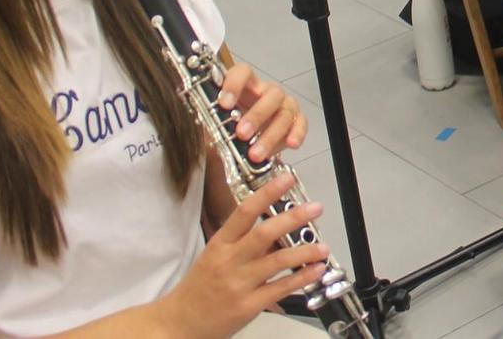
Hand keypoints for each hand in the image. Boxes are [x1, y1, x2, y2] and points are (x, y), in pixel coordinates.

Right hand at [156, 173, 328, 338]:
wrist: (179, 324)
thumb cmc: (198, 289)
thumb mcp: (214, 257)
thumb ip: (242, 242)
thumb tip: (277, 228)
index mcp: (220, 245)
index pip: (244, 212)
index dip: (267, 193)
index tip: (286, 179)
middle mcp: (229, 261)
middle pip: (264, 234)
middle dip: (293, 218)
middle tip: (314, 208)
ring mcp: (239, 284)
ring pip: (277, 261)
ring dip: (305, 251)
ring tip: (323, 247)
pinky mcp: (248, 305)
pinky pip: (280, 288)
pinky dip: (302, 278)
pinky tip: (315, 270)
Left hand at [216, 65, 306, 164]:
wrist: (245, 143)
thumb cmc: (230, 128)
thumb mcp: (214, 124)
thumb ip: (209, 121)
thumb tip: (196, 125)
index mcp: (245, 85)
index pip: (242, 73)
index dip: (234, 85)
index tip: (224, 104)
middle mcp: (266, 92)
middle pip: (270, 94)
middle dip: (257, 115)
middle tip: (242, 134)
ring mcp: (283, 105)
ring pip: (285, 112)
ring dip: (271, 133)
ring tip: (256, 154)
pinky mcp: (295, 119)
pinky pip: (301, 123)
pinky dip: (297, 133)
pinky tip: (290, 144)